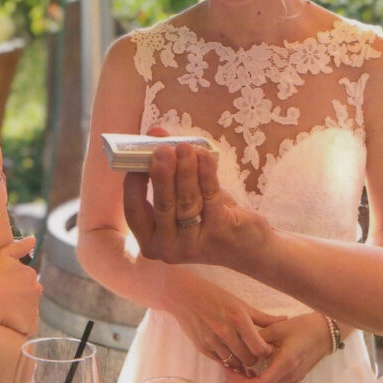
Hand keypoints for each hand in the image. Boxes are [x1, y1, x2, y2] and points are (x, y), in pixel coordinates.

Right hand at [0, 236, 41, 334]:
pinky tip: (5, 324)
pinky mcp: (30, 325)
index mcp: (30, 274)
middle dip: (17, 297)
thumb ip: (18, 246)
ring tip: (0, 313)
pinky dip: (19, 325)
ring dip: (17, 311)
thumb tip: (33, 239)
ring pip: (27, 309)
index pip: (24, 280)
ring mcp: (34, 309)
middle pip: (28, 294)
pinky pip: (26, 326)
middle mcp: (36, 290)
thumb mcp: (0, 256)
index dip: (10, 284)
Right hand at [123, 142, 270, 267]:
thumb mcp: (184, 195)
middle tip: (162, 149)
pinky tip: (205, 156)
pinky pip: (210, 197)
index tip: (139, 155)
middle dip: (162, 174)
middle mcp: (167, 248)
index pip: (134, 209)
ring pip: (187, 201)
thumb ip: (168, 166)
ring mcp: (193, 245)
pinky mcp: (219, 233)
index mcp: (150, 239)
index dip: (134, 181)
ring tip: (185, 147)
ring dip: (186, 170)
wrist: (248, 246)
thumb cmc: (208, 216)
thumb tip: (156, 133)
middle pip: (163, 204)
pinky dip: (206, 173)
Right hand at [165, 274, 284, 370]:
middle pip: (249, 359)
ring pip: (235, 364)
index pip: (259, 348)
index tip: (266, 348)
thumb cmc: (214, 296)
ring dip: (240, 361)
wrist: (184, 296)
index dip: (265, 351)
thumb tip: (285, 320)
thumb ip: (263, 317)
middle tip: (254, 351)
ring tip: (241, 352)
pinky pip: (221, 362)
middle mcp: (226, 332)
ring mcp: (213, 342)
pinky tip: (228, 350)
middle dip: (254, 358)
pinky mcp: (203, 348)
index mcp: (239, 318)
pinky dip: (226, 359)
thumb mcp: (240, 303)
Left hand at [224, 313, 331, 382]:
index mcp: (286, 363)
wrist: (325, 332)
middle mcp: (290, 376)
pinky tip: (252, 374)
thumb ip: (259, 339)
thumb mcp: (278, 328)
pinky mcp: (294, 379)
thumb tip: (240, 346)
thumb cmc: (303, 327)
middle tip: (227, 374)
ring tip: (237, 374)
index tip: (228, 377)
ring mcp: (294, 380)